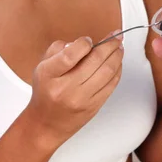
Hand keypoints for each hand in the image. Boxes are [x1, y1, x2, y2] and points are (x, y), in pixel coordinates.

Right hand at [26, 33, 123, 148]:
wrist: (46, 124)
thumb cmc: (45, 91)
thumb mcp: (42, 67)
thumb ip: (59, 49)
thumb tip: (83, 42)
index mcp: (49, 74)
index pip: (70, 54)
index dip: (84, 43)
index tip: (89, 40)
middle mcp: (65, 88)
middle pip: (95, 61)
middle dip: (109, 45)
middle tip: (116, 37)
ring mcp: (81, 99)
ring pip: (107, 72)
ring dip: (117, 56)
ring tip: (119, 48)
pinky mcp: (94, 107)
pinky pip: (111, 85)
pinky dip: (118, 71)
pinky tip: (118, 63)